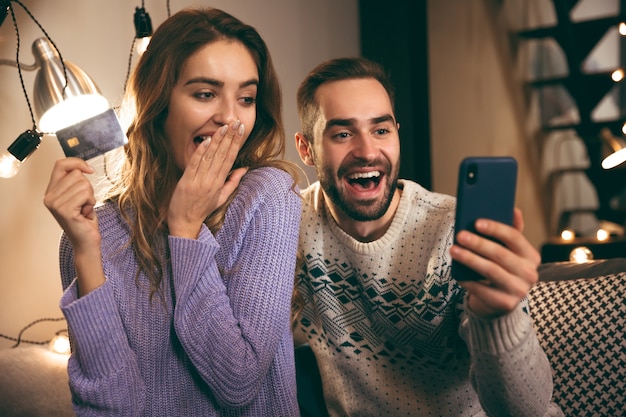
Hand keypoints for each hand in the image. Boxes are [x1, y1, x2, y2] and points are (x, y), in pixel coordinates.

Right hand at [43, 158, 104, 295]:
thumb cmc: (84, 219)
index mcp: (51, 191)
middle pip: (76, 174)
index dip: (77, 163)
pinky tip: (86, 213)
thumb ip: (75, 181)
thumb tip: (82, 167)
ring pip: (84, 184)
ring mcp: (55, 204)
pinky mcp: (65, 210)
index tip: (90, 170)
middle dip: (88, 187)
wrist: (86, 242)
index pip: (60, 164)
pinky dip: (91, 203)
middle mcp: (49, 197)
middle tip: (85, 203)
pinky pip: (86, 195)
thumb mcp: (78, 196)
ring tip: (85, 209)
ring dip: (90, 197)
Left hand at [167, 120, 247, 238]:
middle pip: (222, 156)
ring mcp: (198, 181)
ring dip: (217, 141)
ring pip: (210, 157)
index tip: (240, 131)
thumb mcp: (221, 197)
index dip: (235, 144)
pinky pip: (195, 163)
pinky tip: (207, 140)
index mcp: (220, 184)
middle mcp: (211, 181)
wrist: (184, 221)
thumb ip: (232, 182)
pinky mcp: (186, 181)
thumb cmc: (202, 209)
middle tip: (235, 123)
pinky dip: (201, 151)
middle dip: (230, 138)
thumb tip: (244, 168)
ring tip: (224, 127)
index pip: (230, 160)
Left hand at [449, 208, 540, 317]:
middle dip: (478, 243)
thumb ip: (511, 231)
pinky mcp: (505, 304)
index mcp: (531, 256)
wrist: (500, 301)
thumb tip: (514, 209)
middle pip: (500, 254)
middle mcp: (529, 274)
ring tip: (454, 250)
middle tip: (460, 235)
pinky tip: (457, 273)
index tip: (477, 222)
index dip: (496, 229)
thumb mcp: (508, 251)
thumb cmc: (501, 269)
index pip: (515, 238)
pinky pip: (482, 290)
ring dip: (470, 259)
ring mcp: (519, 290)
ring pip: (491, 271)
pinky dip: (468, 280)